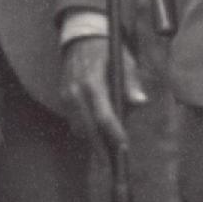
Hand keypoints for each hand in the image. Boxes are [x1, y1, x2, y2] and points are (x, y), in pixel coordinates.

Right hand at [62, 30, 142, 148]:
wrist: (81, 36)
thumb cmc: (107, 49)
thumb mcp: (124, 60)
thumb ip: (131, 82)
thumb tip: (140, 102)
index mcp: (92, 81)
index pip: (103, 115)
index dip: (114, 133)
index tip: (124, 147)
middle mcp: (74, 91)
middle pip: (87, 128)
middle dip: (100, 149)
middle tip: (113, 166)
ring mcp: (66, 95)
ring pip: (79, 128)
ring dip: (93, 140)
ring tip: (109, 151)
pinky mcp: (63, 98)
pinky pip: (74, 121)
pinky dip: (86, 129)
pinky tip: (98, 135)